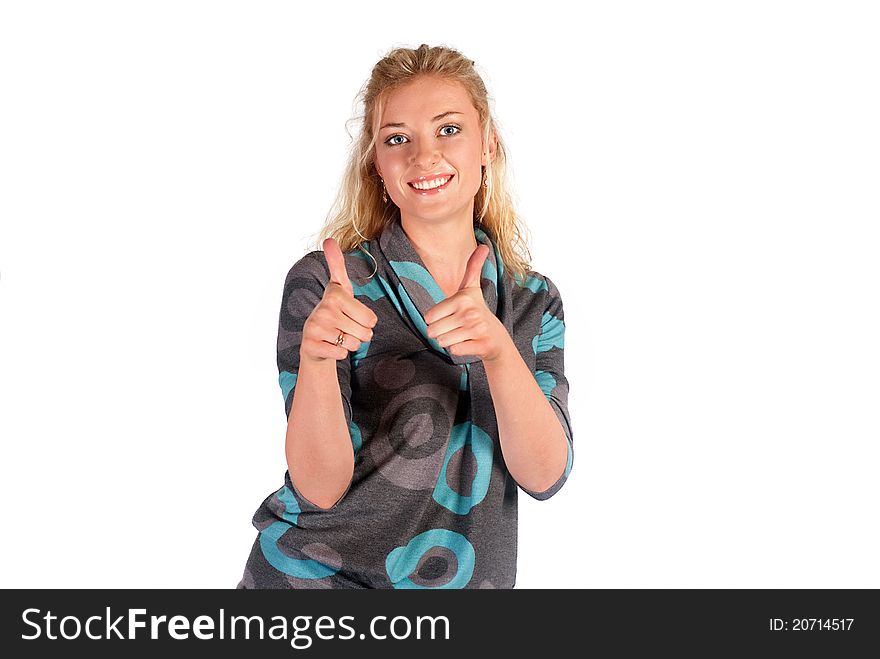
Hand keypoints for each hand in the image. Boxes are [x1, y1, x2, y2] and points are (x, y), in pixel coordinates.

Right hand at [300, 238, 377, 362]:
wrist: (314, 340)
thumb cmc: (333, 312)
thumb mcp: (339, 287)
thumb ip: (337, 264)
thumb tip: (328, 239)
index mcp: (335, 295)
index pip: (371, 319)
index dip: (367, 322)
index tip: (353, 316)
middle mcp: (323, 310)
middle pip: (364, 333)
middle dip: (360, 335)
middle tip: (346, 329)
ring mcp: (316, 328)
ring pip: (353, 345)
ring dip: (350, 345)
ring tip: (338, 337)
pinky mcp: (311, 346)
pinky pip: (342, 355)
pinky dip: (339, 354)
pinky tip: (330, 346)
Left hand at [423, 244, 510, 361]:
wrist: (497, 337)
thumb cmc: (478, 311)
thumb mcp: (472, 288)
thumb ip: (473, 267)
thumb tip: (484, 246)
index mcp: (463, 298)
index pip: (428, 317)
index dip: (436, 320)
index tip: (450, 317)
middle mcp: (470, 313)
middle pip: (433, 331)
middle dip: (440, 333)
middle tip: (455, 328)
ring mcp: (477, 330)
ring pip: (442, 342)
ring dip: (448, 342)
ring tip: (461, 335)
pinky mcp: (481, 345)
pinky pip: (454, 351)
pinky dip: (458, 350)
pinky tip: (468, 343)